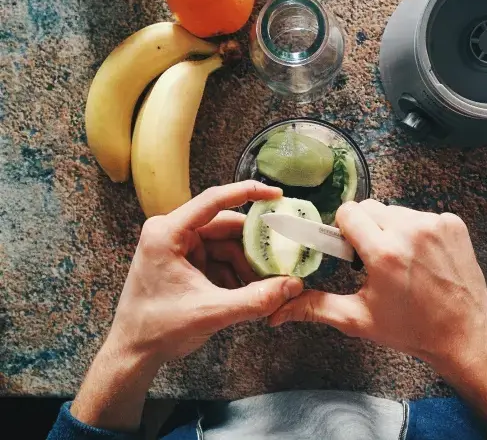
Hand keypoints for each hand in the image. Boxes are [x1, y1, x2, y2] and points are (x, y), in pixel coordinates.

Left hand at [71, 181, 303, 430]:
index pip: (214, 200)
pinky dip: (233, 272)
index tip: (277, 194)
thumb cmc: (159, 330)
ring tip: (262, 285)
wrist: (131, 355)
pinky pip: (217, 257)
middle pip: (224, 225)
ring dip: (244, 262)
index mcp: (168, 232)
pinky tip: (245, 291)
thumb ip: (255, 299)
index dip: (248, 193)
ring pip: (224, 243)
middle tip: (280, 256)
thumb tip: (293, 285)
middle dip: (251, 244)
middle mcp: (171, 231)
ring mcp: (177, 246)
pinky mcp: (182, 260)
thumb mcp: (212, 312)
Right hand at [270, 200, 486, 434]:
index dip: (343, 229)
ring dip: (391, 228)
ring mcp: (435, 224)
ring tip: (401, 260)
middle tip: (374, 258)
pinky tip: (423, 257)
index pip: (348, 212)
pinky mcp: (453, 222)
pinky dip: (417, 230)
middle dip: (366, 228)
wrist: (466, 334)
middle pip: (370, 207)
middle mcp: (410, 231)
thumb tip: (277, 311)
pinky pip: (421, 215)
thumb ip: (316, 307)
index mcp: (384, 252)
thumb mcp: (359, 319)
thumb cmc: (412, 329)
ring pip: (395, 210)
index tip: (350, 249)